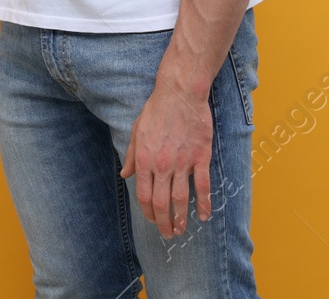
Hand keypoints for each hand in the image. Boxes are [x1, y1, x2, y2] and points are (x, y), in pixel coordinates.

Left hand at [120, 78, 212, 239]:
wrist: (179, 93)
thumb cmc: (156, 110)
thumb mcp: (136, 131)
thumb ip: (132, 156)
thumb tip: (125, 173)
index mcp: (145, 160)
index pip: (144, 195)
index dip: (148, 212)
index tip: (152, 221)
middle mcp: (162, 165)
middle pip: (161, 202)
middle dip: (164, 222)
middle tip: (168, 234)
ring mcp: (183, 162)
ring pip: (181, 199)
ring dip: (181, 218)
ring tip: (182, 230)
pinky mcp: (201, 157)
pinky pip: (203, 186)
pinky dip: (204, 204)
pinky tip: (203, 215)